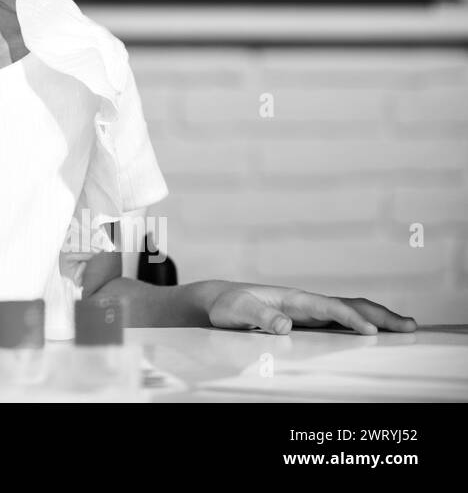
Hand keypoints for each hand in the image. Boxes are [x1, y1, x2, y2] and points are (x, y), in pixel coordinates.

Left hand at [207, 284, 417, 334]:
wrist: (220, 300)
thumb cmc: (228, 305)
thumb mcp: (237, 311)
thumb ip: (258, 317)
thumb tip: (284, 325)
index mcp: (294, 298)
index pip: (329, 307)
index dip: (350, 318)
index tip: (371, 332)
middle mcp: (306, 302)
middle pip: (350, 305)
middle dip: (380, 315)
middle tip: (410, 326)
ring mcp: (309, 310)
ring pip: (350, 311)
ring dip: (378, 318)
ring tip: (406, 328)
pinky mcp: (308, 319)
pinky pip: (341, 320)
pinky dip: (363, 323)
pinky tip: (376, 332)